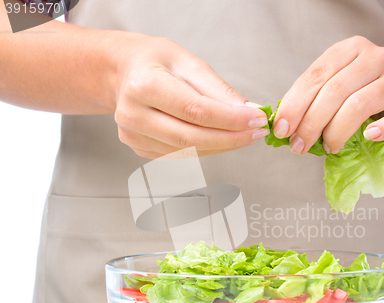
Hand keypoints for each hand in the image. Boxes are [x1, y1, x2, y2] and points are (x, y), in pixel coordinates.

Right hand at [113, 36, 268, 157]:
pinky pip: (181, 155)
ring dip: (222, 146)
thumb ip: (218, 89)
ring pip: (189, 151)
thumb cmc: (154, 62)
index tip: (257, 119)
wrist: (122, 72)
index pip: (196, 111)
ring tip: (243, 134)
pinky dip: (207, 149)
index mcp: (143, 85)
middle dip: (231, 138)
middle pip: (192, 138)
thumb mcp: (188, 62)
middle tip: (256, 132)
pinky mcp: (139, 148)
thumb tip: (248, 111)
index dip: (231, 120)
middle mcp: (133, 114)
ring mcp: (133, 135)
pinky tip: (220, 137)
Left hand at [272, 36, 383, 153]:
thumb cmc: (367, 103)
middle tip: (299, 146)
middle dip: (310, 123)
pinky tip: (368, 137)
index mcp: (351, 50)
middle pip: (334, 91)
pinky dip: (381, 131)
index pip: (316, 75)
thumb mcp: (337, 94)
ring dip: (335, 132)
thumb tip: (283, 125)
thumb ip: (312, 102)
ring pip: (358, 105)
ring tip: (328, 147)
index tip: (281, 129)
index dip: (294, 105)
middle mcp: (377, 57)